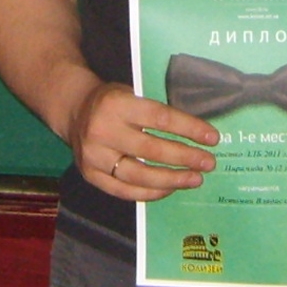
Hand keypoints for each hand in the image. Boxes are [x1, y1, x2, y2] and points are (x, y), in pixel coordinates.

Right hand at [63, 80, 215, 201]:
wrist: (74, 110)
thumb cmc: (112, 101)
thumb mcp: (132, 94)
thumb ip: (157, 114)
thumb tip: (198, 136)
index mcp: (117, 104)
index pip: (160, 119)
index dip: (189, 129)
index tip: (212, 138)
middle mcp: (103, 131)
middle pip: (152, 150)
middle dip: (185, 158)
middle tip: (208, 163)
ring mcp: (94, 156)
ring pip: (139, 176)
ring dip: (172, 179)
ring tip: (194, 179)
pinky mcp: (90, 175)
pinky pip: (125, 191)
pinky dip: (150, 193)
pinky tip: (170, 188)